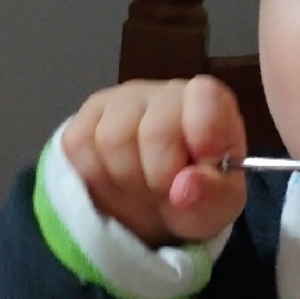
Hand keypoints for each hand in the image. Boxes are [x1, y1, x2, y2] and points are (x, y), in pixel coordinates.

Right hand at [62, 75, 246, 246]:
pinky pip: (78, 146)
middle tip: (167, 193)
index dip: (202, 137)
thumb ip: (214, 195)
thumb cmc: (197, 195)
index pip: (205, 97)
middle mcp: (166, 92)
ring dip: (127, 181)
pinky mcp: (83, 119)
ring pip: (111, 139)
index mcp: (211, 103)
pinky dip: (96, 178)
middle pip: (154, 131)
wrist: (154, 206)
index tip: (197, 170)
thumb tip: (185, 187)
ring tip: (143, 190)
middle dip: (159, 177)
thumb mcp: (220, 206)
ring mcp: (121, 101)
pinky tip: (117, 183)